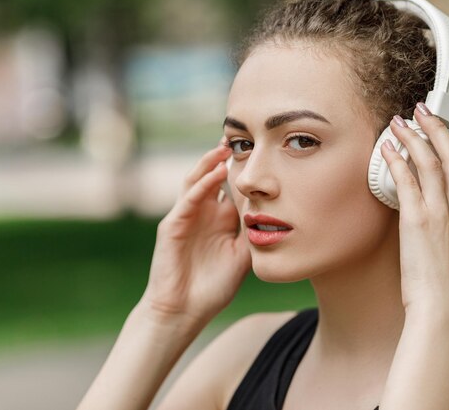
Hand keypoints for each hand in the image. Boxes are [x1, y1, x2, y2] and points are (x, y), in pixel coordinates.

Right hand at [140, 143, 250, 326]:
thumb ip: (253, 234)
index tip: (264, 153)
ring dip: (210, 163)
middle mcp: (203, 214)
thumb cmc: (213, 287)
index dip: (245, 172)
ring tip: (225, 147)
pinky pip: (188, 200)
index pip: (232, 188)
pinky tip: (215, 172)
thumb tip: (275, 213)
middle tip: (242, 138)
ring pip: (197, 181)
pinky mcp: (173, 226)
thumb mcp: (243, 257)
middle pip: (213, 177)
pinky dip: (201, 185)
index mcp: (220, 220)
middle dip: (225, 158)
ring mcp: (186, 217)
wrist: (185, 311)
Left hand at [380, 104, 448, 311]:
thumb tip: (439, 211)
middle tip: (424, 108)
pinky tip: (387, 148)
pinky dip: (397, 161)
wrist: (441, 305)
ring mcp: (440, 213)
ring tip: (400, 121)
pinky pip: (407, 181)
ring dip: (414, 137)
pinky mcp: (418, 221)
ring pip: (430, 162)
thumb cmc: (445, 282)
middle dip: (438, 127)